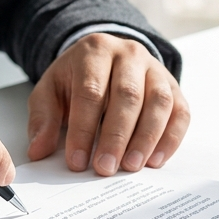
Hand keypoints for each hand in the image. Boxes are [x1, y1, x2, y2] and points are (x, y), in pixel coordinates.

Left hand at [27, 33, 189, 175]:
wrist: (105, 59)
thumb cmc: (76, 79)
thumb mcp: (50, 91)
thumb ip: (42, 119)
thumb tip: (39, 151)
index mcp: (94, 51)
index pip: (90, 92)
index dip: (83, 129)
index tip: (77, 161)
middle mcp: (129, 54)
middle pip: (127, 96)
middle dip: (116, 136)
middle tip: (105, 168)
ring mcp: (155, 69)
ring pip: (158, 102)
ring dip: (146, 138)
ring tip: (131, 166)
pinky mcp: (174, 86)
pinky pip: (180, 112)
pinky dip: (171, 138)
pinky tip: (155, 160)